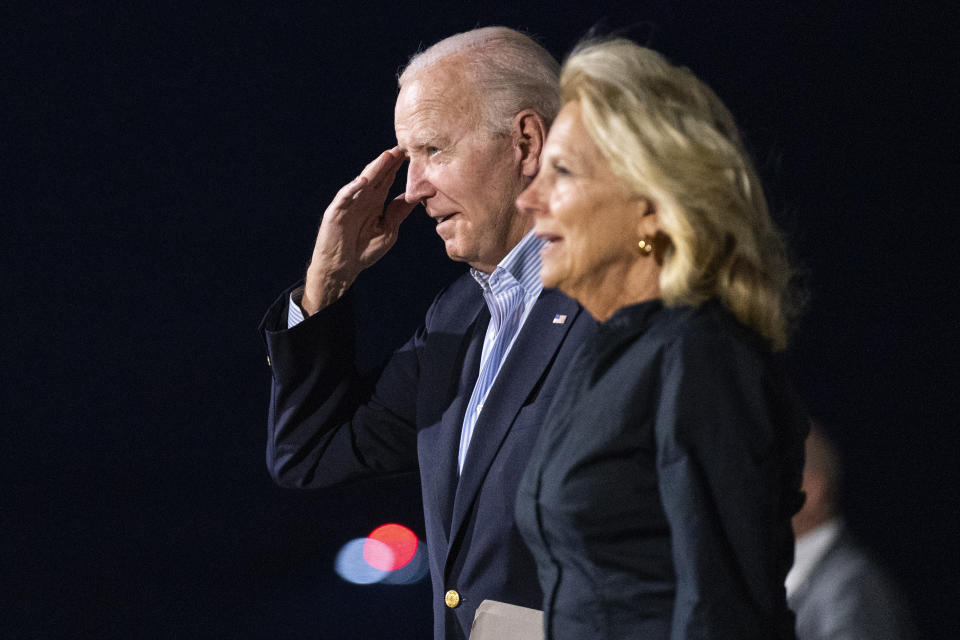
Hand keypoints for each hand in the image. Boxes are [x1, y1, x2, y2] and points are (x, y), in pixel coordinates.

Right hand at [301, 147, 416, 314]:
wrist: (343, 268)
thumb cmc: (364, 251)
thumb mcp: (388, 231)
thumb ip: (398, 213)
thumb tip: (415, 197)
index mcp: (376, 202)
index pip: (388, 180)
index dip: (398, 168)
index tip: (413, 155)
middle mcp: (363, 198)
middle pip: (378, 176)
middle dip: (389, 162)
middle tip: (402, 148)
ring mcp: (349, 203)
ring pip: (363, 182)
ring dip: (374, 169)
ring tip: (386, 157)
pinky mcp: (336, 212)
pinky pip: (345, 197)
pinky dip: (353, 188)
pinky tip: (363, 181)